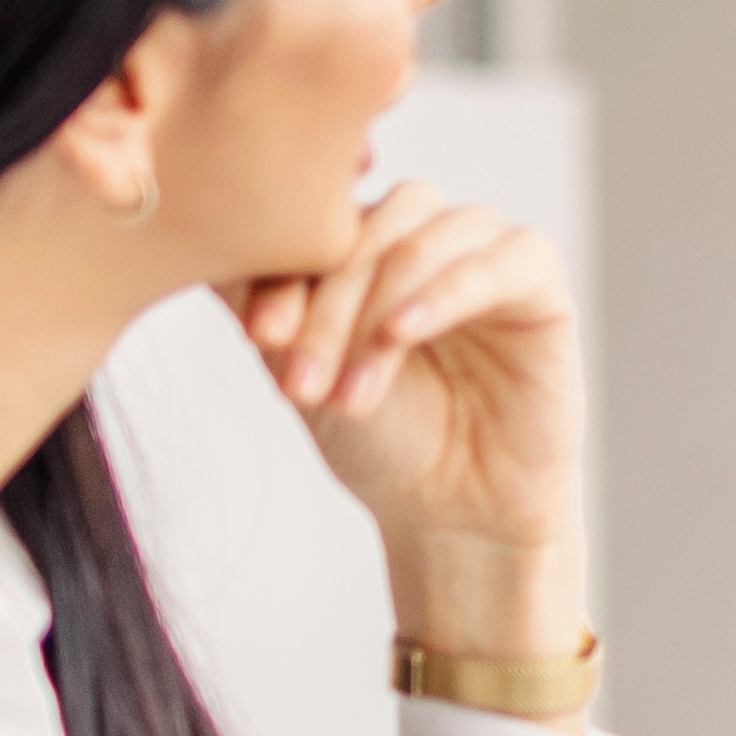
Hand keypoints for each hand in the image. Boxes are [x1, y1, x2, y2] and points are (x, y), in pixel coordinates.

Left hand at [230, 177, 587, 659]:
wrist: (451, 513)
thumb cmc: (381, 440)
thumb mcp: (303, 372)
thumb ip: (262, 309)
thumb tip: (197, 251)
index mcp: (368, 242)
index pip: (322, 223)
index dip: (284, 271)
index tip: (256, 338)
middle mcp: (427, 233)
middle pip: (372, 223)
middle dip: (328, 300)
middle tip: (300, 379)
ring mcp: (486, 251)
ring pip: (427, 236)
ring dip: (377, 307)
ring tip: (351, 389)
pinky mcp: (539, 281)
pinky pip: (503, 258)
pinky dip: (447, 290)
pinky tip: (405, 333)